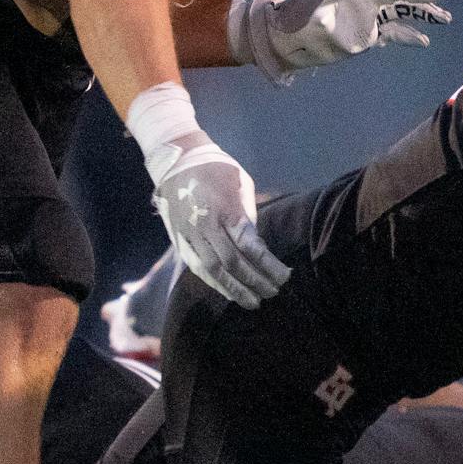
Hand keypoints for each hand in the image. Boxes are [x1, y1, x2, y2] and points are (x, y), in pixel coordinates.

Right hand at [148, 136, 287, 307]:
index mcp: (225, 209)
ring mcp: (190, 234)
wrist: (178, 160)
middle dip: (255, 282)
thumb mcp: (241, 183)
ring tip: (253, 303)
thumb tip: (255, 244)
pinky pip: (196, 266)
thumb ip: (247, 215)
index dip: (268, 265)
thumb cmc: (217, 168)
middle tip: (273, 293)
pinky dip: (214, 282)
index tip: (284, 276)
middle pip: (232, 263)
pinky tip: (227, 292)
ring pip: (212, 270)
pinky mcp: (179, 239)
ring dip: (234, 290)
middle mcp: (206, 225)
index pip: (249, 245)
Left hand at [232, 0, 449, 83]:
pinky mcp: (364, 32)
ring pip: (398, 10)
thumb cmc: (293, 23)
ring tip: (444, 18)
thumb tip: (355, 23)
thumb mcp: (311, 18)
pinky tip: (423, 41)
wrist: (280, 39)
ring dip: (420, 13)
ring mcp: (363, 14)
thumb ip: (336, 18)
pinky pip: (390, 31)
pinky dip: (406, 35)